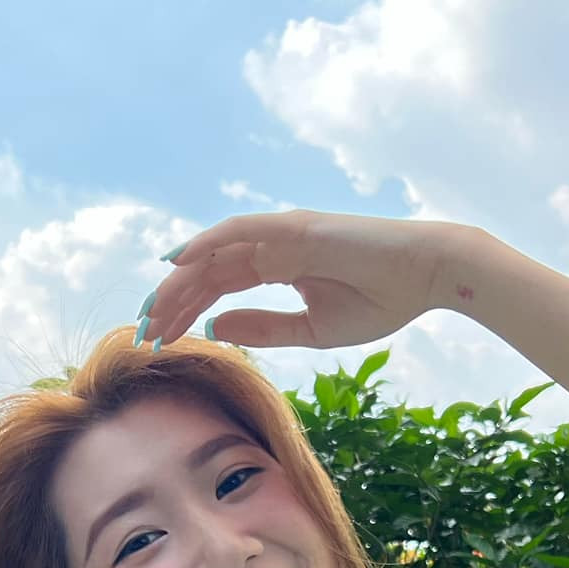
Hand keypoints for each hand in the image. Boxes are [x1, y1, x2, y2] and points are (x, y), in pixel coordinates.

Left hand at [144, 209, 473, 352]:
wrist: (425, 277)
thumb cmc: (379, 301)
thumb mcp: (311, 330)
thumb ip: (264, 329)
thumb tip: (215, 329)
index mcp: (275, 267)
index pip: (217, 288)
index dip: (185, 313)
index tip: (159, 341)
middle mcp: (271, 246)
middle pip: (206, 272)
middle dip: (172, 302)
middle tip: (143, 333)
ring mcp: (280, 233)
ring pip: (214, 253)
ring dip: (180, 282)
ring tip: (151, 309)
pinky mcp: (293, 226)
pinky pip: (239, 230)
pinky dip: (205, 241)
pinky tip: (176, 261)